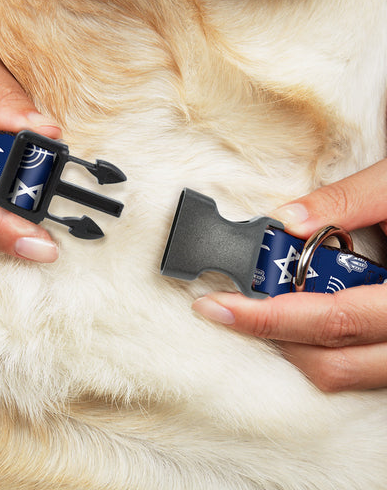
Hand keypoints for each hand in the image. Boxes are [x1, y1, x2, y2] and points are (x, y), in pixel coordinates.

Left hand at [193, 158, 386, 391]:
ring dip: (293, 344)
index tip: (217, 306)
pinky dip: (320, 346)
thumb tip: (287, 220)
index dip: (267, 317)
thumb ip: (347, 201)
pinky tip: (301, 314)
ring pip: (343, 373)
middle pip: (331, 361)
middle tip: (231, 305)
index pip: (331, 319)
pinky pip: (357, 369)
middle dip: (271, 334)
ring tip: (264, 306)